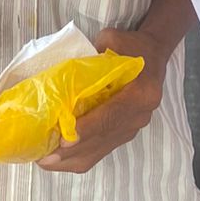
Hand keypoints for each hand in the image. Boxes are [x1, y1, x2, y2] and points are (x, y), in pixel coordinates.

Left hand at [37, 27, 168, 174]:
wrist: (153, 55)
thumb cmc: (133, 46)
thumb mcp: (115, 39)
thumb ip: (95, 52)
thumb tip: (69, 71)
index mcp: (142, 92)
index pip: (113, 114)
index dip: (89, 128)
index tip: (65, 140)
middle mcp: (140, 115)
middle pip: (104, 137)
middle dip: (74, 150)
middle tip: (46, 157)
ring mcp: (133, 127)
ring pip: (101, 150)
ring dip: (73, 158)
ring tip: (46, 161)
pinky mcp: (125, 133)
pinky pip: (102, 150)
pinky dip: (79, 157)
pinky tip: (59, 159)